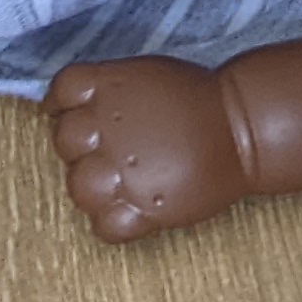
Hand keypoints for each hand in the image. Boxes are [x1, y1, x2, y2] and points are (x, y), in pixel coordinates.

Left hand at [43, 56, 253, 243]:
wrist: (242, 129)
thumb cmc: (199, 100)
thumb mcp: (148, 75)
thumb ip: (111, 90)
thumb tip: (81, 105)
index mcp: (110, 89)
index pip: (62, 91)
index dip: (58, 104)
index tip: (63, 112)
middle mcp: (108, 129)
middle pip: (65, 140)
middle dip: (78, 147)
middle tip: (104, 150)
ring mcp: (123, 171)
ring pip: (78, 187)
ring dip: (92, 186)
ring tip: (115, 181)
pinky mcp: (144, 208)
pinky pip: (106, 226)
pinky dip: (111, 222)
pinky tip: (127, 208)